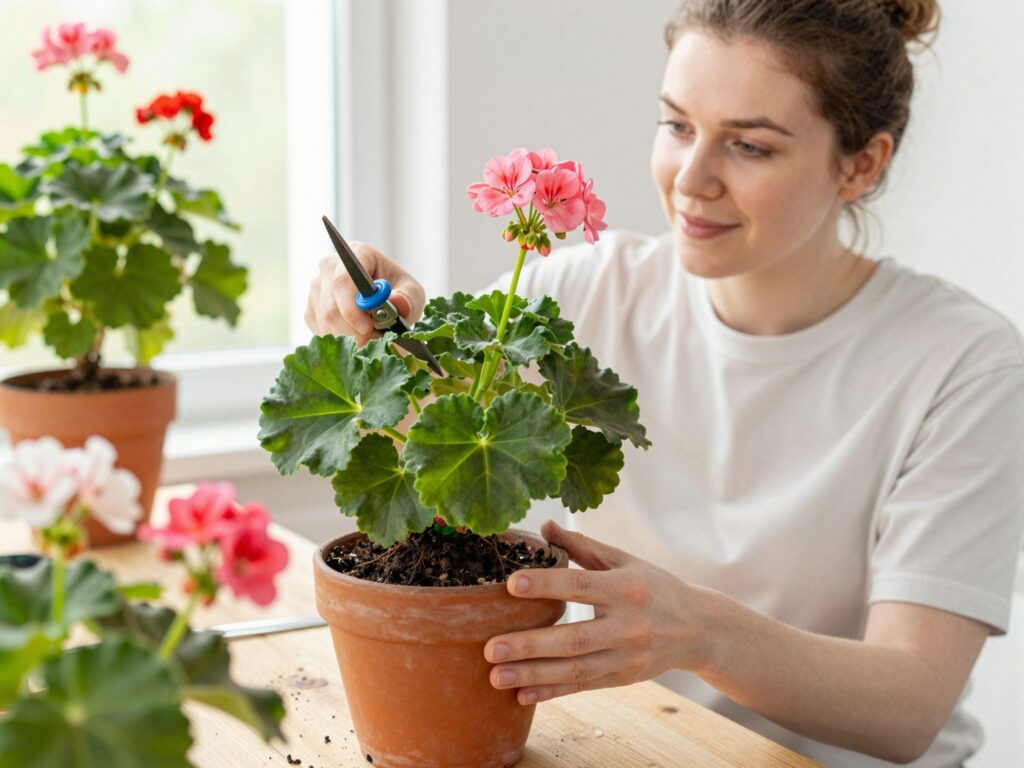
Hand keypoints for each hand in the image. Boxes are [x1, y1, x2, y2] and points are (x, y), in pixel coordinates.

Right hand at [304, 241, 425, 345]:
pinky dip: (341, 343)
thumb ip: (407, 298)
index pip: (343, 281)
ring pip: (325, 324)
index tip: (368, 328)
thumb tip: (395, 302)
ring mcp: (316, 287)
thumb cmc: (399, 291)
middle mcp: (330, 266)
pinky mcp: (312, 309)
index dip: (352, 308)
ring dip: (350, 340)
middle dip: (354, 332)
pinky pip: (321, 332)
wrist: (387, 299)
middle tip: (377, 343)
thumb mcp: (413, 292)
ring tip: (373, 340)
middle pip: (330, 308)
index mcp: (356, 253)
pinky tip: (358, 338)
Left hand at [485, 520, 716, 704]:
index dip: (546, 585)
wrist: (699, 629)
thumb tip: (544, 526)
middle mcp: (627, 626)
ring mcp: (625, 657)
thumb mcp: (624, 561)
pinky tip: (522, 696)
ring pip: (575, 670)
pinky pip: (582, 687)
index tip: (511, 584)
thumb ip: (583, 546)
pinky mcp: (622, 679)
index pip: (581, 585)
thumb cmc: (654, 587)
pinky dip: (552, 693)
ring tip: (496, 676)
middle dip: (530, 645)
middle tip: (490, 647)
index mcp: (626, 588)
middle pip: (574, 638)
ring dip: (533, 675)